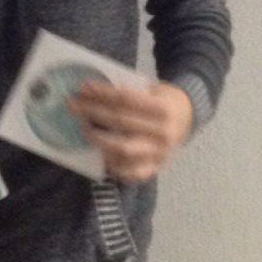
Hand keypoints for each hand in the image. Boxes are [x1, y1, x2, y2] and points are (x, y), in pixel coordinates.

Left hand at [67, 81, 193, 182]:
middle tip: (73, 106)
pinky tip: (100, 154)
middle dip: (92, 112)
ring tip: (84, 129)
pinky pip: (130, 173)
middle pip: (120, 122)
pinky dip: (113, 166)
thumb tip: (92, 92)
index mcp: (163, 108)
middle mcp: (163, 133)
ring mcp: (159, 154)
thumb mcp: (152, 88)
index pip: (125, 100)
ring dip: (98, 139)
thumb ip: (129, 92)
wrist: (188, 118)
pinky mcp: (155, 169)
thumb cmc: (164, 100)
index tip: (83, 88)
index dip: (102, 93)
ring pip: (122, 150)